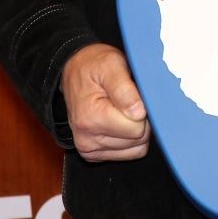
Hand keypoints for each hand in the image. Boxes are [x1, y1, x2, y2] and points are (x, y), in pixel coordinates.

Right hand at [61, 43, 149, 161]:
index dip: (142, 108)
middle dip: (140, 119)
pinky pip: (127, 153)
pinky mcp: (93, 154)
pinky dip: (129, 138)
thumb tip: (139, 113)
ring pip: (135, 149)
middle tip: (130, 99)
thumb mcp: (111, 64)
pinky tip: (119, 120)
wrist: (74, 71)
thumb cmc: (94, 66)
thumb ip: (125, 89)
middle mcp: (87, 138)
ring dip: (135, 129)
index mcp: (91, 116)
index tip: (134, 94)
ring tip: (123, 108)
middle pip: (137, 140)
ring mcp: (89, 148)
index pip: (136, 128)